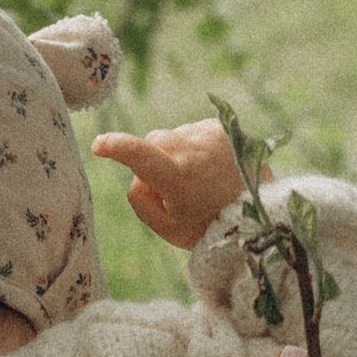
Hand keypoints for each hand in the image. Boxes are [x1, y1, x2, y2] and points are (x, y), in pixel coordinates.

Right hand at [95, 115, 244, 251]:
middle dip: (153, 157)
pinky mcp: (224, 129)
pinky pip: (193, 131)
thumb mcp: (165, 227)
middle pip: (154, 140)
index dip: (115, 146)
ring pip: (174, 136)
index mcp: (177, 178)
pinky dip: (195, 147)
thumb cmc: (206, 226)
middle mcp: (194, 151)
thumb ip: (139, 198)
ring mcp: (211, 136)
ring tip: (199, 180)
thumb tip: (137, 171)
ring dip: (177, 152)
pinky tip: (210, 168)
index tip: (99, 145)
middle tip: (171, 186)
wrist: (257, 218)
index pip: (139, 154)